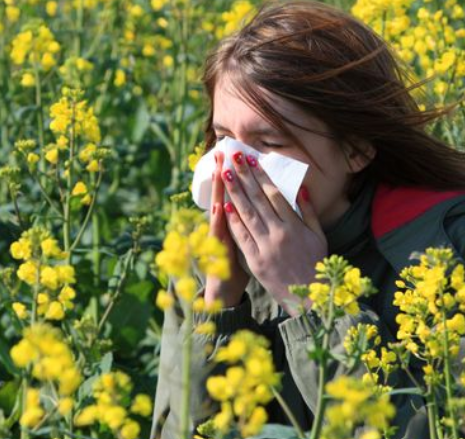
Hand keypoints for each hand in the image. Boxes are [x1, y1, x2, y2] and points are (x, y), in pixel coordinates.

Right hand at [204, 150, 250, 307]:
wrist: (223, 289)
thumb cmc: (233, 264)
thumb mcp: (238, 240)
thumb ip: (242, 221)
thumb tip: (246, 202)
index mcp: (231, 221)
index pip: (231, 192)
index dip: (229, 174)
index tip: (230, 155)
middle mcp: (222, 225)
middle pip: (223, 194)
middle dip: (223, 174)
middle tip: (222, 152)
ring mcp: (218, 237)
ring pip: (219, 209)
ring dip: (219, 190)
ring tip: (220, 170)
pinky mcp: (218, 252)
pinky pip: (219, 234)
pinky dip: (218, 221)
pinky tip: (219, 207)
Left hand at [220, 150, 327, 316]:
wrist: (307, 297)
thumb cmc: (314, 264)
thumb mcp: (318, 236)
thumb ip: (309, 212)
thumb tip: (301, 188)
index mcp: (295, 226)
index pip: (275, 194)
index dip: (262, 175)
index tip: (252, 159)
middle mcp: (279, 234)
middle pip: (258, 199)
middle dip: (244, 176)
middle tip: (233, 158)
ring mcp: (265, 247)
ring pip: (247, 214)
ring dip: (234, 192)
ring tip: (225, 174)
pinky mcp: (255, 260)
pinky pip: (242, 237)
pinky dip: (233, 220)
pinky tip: (225, 204)